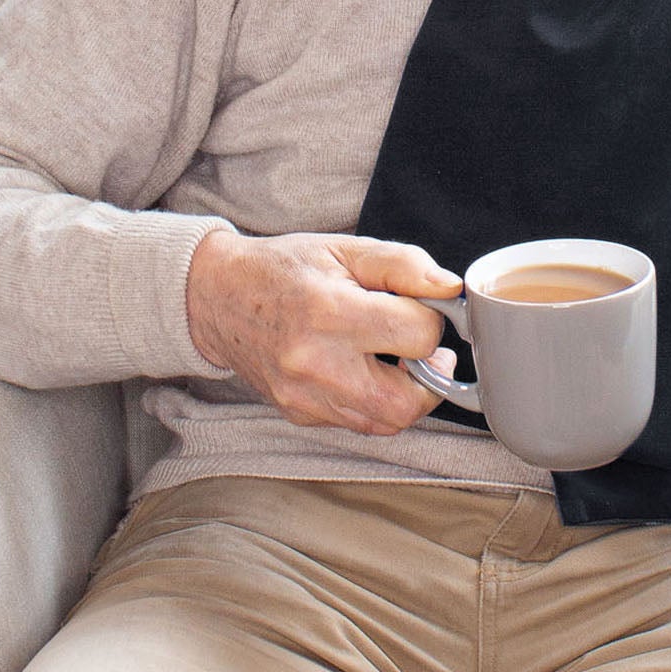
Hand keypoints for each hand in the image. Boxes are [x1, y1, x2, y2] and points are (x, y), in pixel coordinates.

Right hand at [186, 229, 463, 434]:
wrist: (219, 296)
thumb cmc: (286, 267)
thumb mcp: (347, 248)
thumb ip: (404, 265)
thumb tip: (451, 290)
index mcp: (330, 313)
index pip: (417, 335)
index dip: (432, 318)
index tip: (421, 305)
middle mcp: (316, 364)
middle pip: (408, 401)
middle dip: (431, 374)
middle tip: (422, 347)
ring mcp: (305, 397)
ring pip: (386, 421)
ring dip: (406, 391)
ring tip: (394, 355)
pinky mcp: (300, 413)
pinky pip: (358, 422)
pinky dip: (375, 400)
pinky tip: (365, 368)